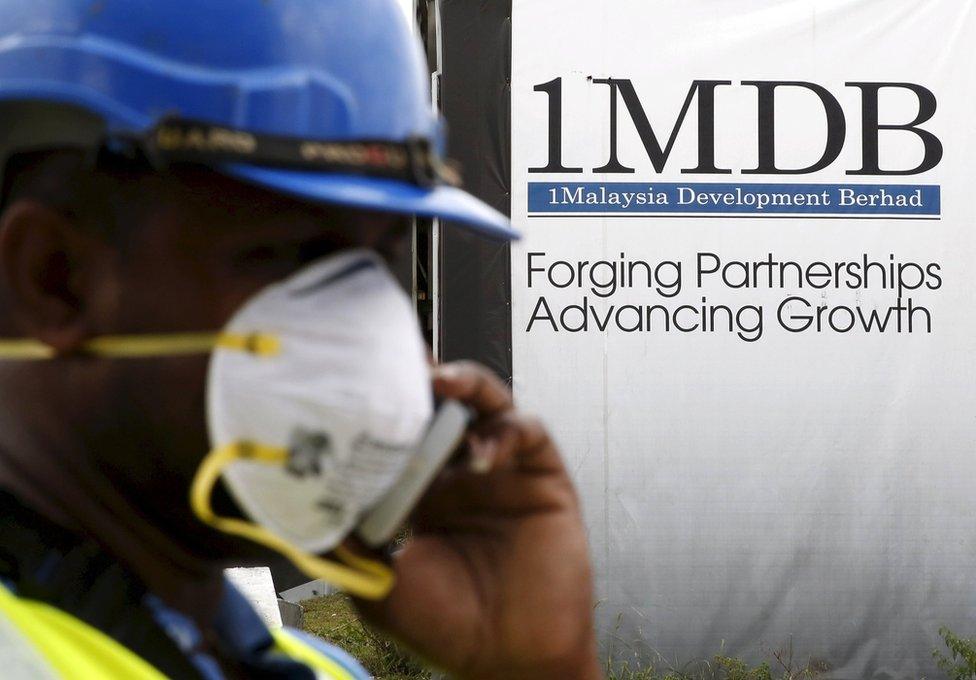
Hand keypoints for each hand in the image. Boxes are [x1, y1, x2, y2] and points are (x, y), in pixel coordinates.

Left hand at [355, 361, 601, 679]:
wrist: (510, 659)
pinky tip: (480, 454)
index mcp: (418, 490)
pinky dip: (503, 434)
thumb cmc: (446, 626)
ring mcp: (501, 469)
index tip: (353, 381)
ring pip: (485, 401)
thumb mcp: (379, 586)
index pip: (399, 429)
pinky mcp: (542, 475)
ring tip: (441, 380)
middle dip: (419, 377)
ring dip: (464, 383)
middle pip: (440, 403)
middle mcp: (458, 470)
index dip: (382, 404)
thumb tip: (297, 509)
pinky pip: (526, 433)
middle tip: (395, 356)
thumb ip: (346, 546)